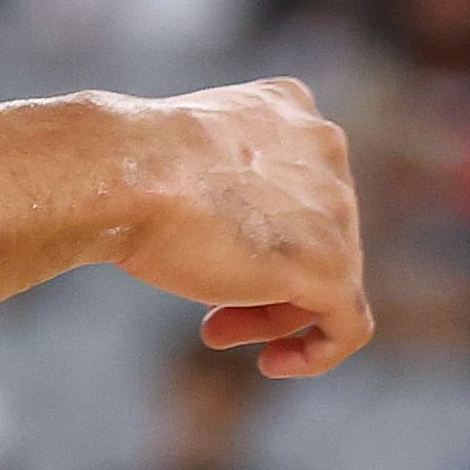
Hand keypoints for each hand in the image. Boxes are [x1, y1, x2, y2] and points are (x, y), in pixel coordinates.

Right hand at [109, 78, 370, 378]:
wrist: (121, 173)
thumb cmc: (130, 165)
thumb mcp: (188, 151)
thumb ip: (226, 175)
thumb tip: (220, 227)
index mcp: (289, 106)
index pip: (298, 183)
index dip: (262, 228)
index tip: (213, 251)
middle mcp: (325, 148)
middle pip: (315, 234)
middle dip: (263, 278)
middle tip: (208, 310)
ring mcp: (336, 207)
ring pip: (328, 279)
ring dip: (273, 314)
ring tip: (218, 333)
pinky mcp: (331, 265)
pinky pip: (348, 324)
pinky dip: (318, 352)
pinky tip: (273, 363)